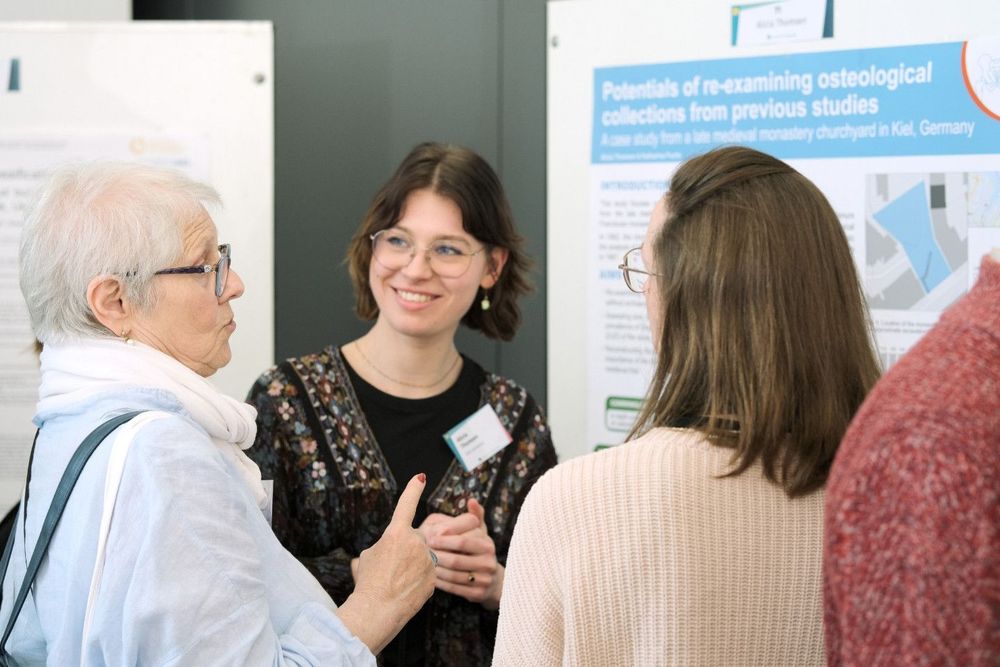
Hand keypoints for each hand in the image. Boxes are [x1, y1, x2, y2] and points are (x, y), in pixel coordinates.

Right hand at [337, 474, 435, 653]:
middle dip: (405, 551)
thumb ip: (378, 549)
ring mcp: (428, 560)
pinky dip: (417, 582)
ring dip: (412, 567)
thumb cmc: (367, 583)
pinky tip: (406, 591)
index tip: (421, 477)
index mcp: (397, 533)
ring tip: (396, 582)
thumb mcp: (366, 559)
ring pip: (422, 559)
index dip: (414, 489)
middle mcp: (416, 542)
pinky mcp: (434, 578)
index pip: (406, 505)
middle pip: (413, 541)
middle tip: (390, 569)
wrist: (377, 610)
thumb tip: (375, 556)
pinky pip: (426, 575)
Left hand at [426, 499, 504, 609]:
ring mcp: (485, 578)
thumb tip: (472, 500)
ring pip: (454, 574)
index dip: (444, 538)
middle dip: (437, 554)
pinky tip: (429, 576)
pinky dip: (440, 582)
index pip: (463, 539)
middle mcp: (489, 561)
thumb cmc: (477, 549)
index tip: (428, 535)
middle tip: (422, 550)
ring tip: (422, 562)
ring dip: (435, 569)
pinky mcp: (478, 593)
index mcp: (487, 543)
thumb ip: (474, 515)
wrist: (492, 579)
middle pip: (457, 558)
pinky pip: (454, 587)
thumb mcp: (478, 531)